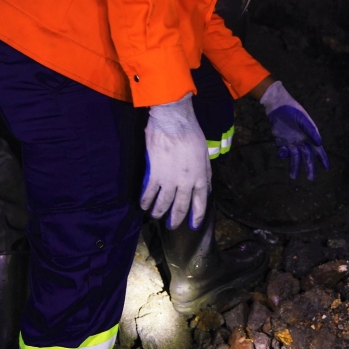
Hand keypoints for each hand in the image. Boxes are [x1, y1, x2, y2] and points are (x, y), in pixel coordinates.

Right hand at [140, 93, 210, 229]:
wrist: (173, 122)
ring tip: (155, 216)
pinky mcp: (154, 175)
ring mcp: (169, 180)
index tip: (193, 224)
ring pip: (163, 203)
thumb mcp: (204, 154)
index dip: (197, 216)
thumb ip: (205, 172)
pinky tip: (143, 205)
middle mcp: (186, 183)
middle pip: (180, 206)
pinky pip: (149, 193)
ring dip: (158, 212)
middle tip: (172, 226)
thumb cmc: (191, 133)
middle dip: (176, 219)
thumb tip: (205, 187)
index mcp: (200, 177)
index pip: (200, 202)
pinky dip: (145, 201)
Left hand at [259, 81, 328, 180]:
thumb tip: (320, 143)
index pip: (318, 150)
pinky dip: (283, 154)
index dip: (323, 159)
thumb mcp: (304, 120)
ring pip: (295, 157)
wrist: (278, 105)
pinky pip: (283, 151)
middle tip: (311, 179)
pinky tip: (282, 153)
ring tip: (293, 176)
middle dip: (309, 167)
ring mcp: (291, 142)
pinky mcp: (281, 141)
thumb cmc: (294, 110)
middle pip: (307, 157)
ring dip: (295, 166)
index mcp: (310, 136)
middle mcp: (301, 141)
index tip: (327, 169)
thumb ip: (311, 131)